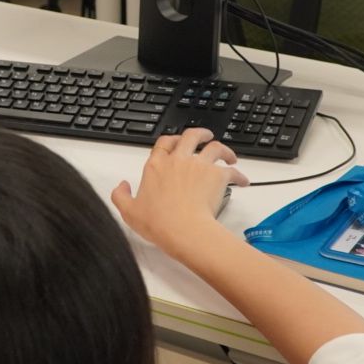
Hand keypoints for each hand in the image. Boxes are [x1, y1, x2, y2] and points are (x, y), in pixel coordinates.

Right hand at [111, 129, 248, 256]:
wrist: (183, 230)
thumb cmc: (158, 223)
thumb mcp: (129, 212)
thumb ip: (120, 196)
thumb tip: (122, 185)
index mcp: (156, 165)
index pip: (164, 142)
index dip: (171, 140)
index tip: (176, 143)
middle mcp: (178, 160)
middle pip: (191, 136)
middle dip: (200, 133)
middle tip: (206, 136)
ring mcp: (199, 166)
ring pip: (215, 147)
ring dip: (223, 150)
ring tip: (229, 156)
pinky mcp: (217, 176)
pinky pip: (232, 171)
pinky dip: (239, 174)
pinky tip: (243, 180)